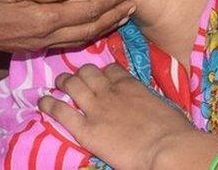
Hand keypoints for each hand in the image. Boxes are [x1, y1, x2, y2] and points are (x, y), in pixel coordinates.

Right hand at [0, 0, 134, 56]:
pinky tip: (89, 28)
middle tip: (132, 4)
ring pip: (81, 37)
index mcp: (42, 19)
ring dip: (103, 26)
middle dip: (113, 15)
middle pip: (89, 28)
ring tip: (120, 16)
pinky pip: (68, 41)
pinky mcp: (32, 45)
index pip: (84, 10)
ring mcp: (38, 43)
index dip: (107, 1)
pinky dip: (86, 33)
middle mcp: (45, 35)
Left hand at [38, 64, 196, 169]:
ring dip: (62, 83)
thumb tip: (152, 108)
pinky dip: (49, 104)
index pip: (111, 69)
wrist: (168, 149)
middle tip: (75, 79)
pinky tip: (42, 102)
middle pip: (87, 72)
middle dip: (80, 73)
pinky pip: (60, 111)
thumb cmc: (175, 132)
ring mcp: (95, 108)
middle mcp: (109, 91)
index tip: (102, 77)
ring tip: (57, 85)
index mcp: (131, 85)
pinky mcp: (85, 129)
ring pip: (71, 85)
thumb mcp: (165, 108)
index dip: (104, 72)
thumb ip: (150, 103)